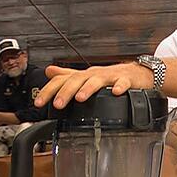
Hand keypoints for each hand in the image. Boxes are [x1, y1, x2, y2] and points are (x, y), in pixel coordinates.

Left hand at [35, 63, 154, 109]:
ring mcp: (111, 77)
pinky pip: (123, 82)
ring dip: (88, 88)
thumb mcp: (87, 76)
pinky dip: (119, 87)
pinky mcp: (127, 80)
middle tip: (57, 104)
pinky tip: (116, 93)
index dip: (49, 90)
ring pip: (97, 80)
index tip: (39, 103)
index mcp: (84, 76)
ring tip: (80, 98)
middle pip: (77, 80)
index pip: (62, 80)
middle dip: (66, 92)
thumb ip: (67, 75)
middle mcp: (94, 75)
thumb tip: (49, 72)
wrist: (138, 73)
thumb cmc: (111, 77)